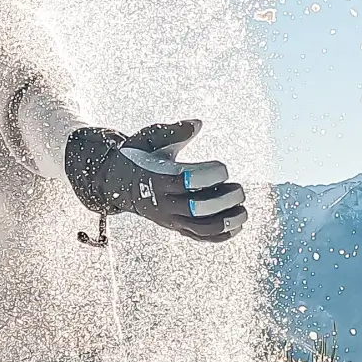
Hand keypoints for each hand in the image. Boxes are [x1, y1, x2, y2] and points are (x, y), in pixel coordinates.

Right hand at [64, 120, 248, 242]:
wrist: (118, 183)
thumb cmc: (139, 156)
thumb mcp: (149, 138)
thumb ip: (172, 130)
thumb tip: (198, 124)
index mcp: (157, 178)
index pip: (186, 181)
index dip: (209, 175)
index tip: (222, 168)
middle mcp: (164, 202)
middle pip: (197, 209)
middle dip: (224, 199)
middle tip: (238, 188)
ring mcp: (171, 218)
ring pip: (202, 229)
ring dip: (228, 221)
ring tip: (243, 209)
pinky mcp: (177, 227)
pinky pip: (201, 238)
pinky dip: (222, 236)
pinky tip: (238, 224)